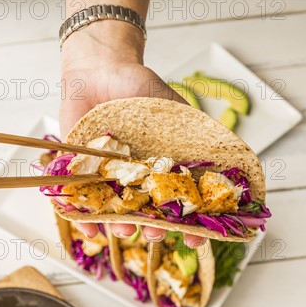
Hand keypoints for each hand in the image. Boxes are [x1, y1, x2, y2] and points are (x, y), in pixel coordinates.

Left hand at [59, 21, 204, 246]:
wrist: (97, 69)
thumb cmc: (137, 85)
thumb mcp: (171, 106)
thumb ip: (192, 131)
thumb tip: (226, 157)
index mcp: (160, 166)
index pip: (178, 201)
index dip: (189, 221)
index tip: (196, 237)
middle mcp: (135, 177)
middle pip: (147, 212)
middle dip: (154, 228)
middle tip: (157, 234)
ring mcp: (107, 177)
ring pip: (116, 211)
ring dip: (120, 225)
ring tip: (124, 230)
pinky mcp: (79, 173)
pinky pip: (81, 200)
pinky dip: (83, 217)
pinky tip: (90, 229)